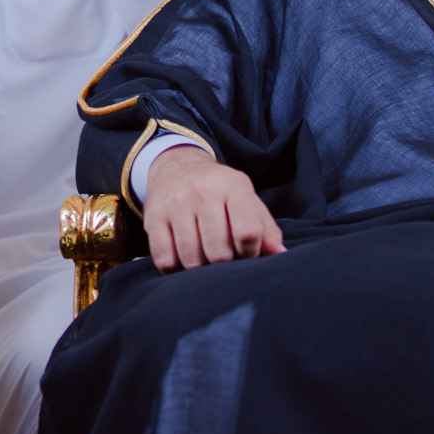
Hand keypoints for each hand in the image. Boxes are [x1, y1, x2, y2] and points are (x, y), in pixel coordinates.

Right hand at [142, 145, 285, 271]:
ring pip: (192, 259)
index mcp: (233, 186)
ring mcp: (176, 204)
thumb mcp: (247, 198)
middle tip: (223, 256)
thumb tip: (280, 254)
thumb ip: (266, 227)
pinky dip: (174, 267)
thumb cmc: (219, 190)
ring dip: (199, 267)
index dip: (250, 253)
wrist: (176, 165)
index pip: (248, 232)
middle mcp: (203, 192)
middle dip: (224, 264)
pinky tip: (181, 257)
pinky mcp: (153, 217)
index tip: (245, 252)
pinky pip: (165, 259)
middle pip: (219, 253)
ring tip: (203, 257)